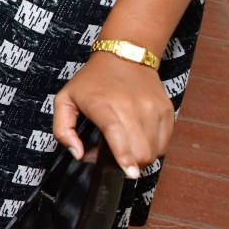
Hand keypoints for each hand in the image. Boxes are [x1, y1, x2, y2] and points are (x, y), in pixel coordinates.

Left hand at [53, 49, 176, 178]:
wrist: (124, 56)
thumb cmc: (92, 80)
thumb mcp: (64, 100)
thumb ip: (62, 130)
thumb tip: (78, 153)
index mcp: (104, 105)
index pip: (118, 134)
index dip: (124, 157)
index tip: (128, 173)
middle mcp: (132, 106)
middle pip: (141, 150)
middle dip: (129, 163)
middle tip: (115, 157)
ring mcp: (153, 108)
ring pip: (155, 149)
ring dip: (141, 157)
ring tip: (126, 147)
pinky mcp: (166, 110)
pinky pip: (165, 141)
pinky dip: (153, 148)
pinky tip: (139, 140)